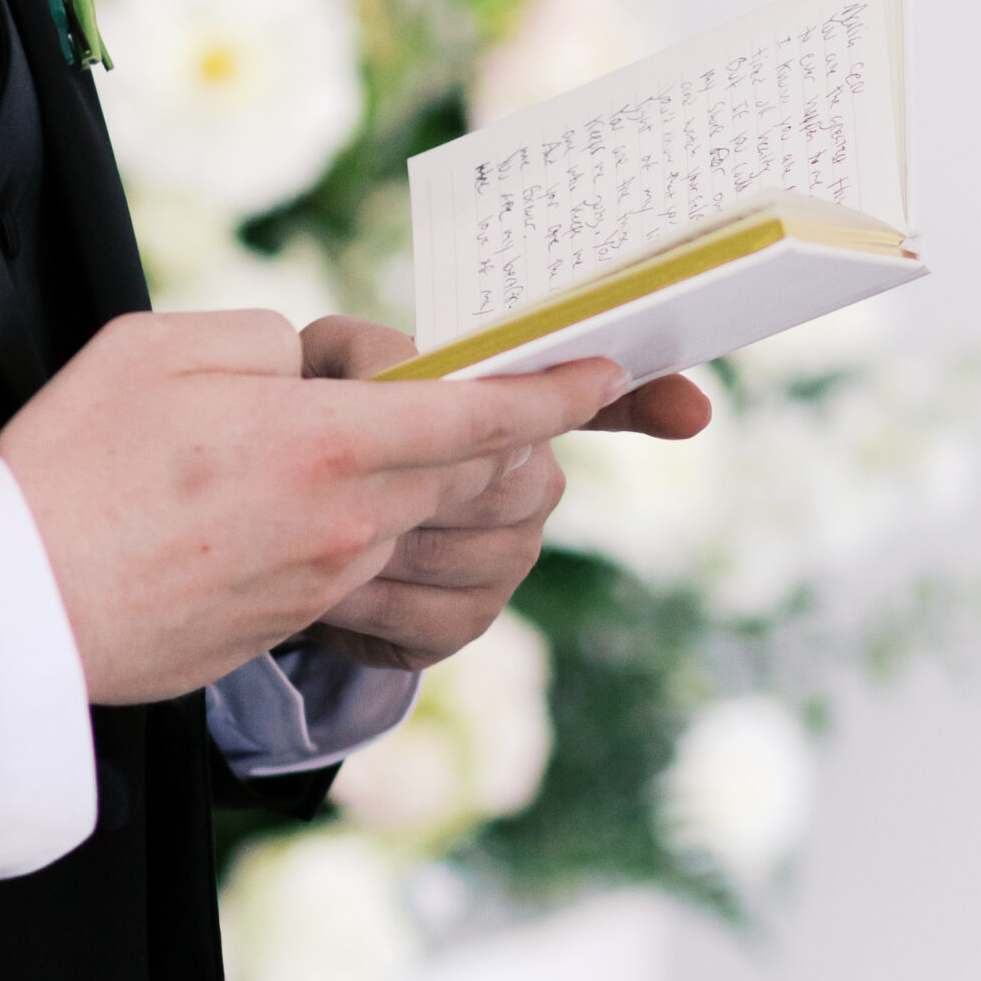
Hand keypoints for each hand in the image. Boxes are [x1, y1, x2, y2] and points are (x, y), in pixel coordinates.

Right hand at [0, 309, 633, 702]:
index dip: (553, 392)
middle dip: (518, 431)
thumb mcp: (158, 350)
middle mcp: (349, 522)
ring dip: (448, 479)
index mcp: (324, 444)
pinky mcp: (301, 617)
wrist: (25, 610)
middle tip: (535, 395)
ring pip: (431, 521)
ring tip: (422, 439)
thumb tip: (312, 372)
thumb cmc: (73, 468)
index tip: (604, 369)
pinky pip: (379, 565)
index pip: (476, 413)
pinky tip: (345, 497)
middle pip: (477, 472)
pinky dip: (389, 525)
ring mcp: (330, 580)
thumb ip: (262, 344)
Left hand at [291, 318, 710, 670]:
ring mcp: (510, 558)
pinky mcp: (466, 622)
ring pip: (463, 554)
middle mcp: (537, 483)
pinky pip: (428, 615)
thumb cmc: (321, 415)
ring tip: (320, 526)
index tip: (693, 412)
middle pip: (507, 485)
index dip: (649, 400)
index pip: (603, 401)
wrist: (288, 517)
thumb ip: (377, 358)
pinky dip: (366, 602)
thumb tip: (415, 375)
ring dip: (381, 545)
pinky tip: (332, 581)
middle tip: (343, 470)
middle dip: (420, 482)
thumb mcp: (336, 365)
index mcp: (519, 409)